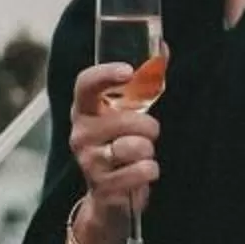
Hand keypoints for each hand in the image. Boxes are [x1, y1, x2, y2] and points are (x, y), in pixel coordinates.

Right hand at [69, 62, 160, 234]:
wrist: (107, 197)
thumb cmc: (119, 145)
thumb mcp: (127, 113)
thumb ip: (144, 82)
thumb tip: (164, 47)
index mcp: (84, 110)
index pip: (85, 85)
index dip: (105, 75)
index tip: (128, 70)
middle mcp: (80, 133)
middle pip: (124, 119)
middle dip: (148, 126)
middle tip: (147, 134)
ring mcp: (88, 161)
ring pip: (135, 146)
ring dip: (149, 150)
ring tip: (141, 155)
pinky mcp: (103, 186)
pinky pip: (141, 171)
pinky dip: (150, 171)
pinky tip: (143, 172)